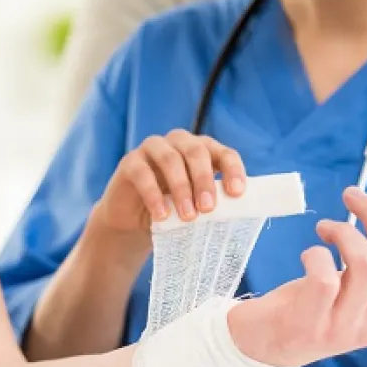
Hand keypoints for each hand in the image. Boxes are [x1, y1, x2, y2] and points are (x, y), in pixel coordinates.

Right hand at [90, 129, 246, 238]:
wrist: (134, 223)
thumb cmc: (172, 212)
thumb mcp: (196, 207)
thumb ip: (211, 202)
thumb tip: (235, 211)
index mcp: (202, 151)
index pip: (223, 153)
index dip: (232, 170)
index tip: (236, 193)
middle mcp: (179, 142)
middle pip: (196, 151)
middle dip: (204, 180)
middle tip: (208, 208)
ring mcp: (152, 148)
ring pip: (170, 159)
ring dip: (181, 188)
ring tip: (187, 216)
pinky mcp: (130, 162)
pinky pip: (143, 173)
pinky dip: (153, 195)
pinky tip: (162, 215)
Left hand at [229, 181, 366, 366]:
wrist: (265, 344)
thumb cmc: (315, 306)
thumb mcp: (359, 290)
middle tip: (351, 195)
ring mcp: (345, 328)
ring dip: (345, 231)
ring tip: (325, 227)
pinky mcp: (311, 324)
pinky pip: (325, 278)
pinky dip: (316, 254)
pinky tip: (309, 253)